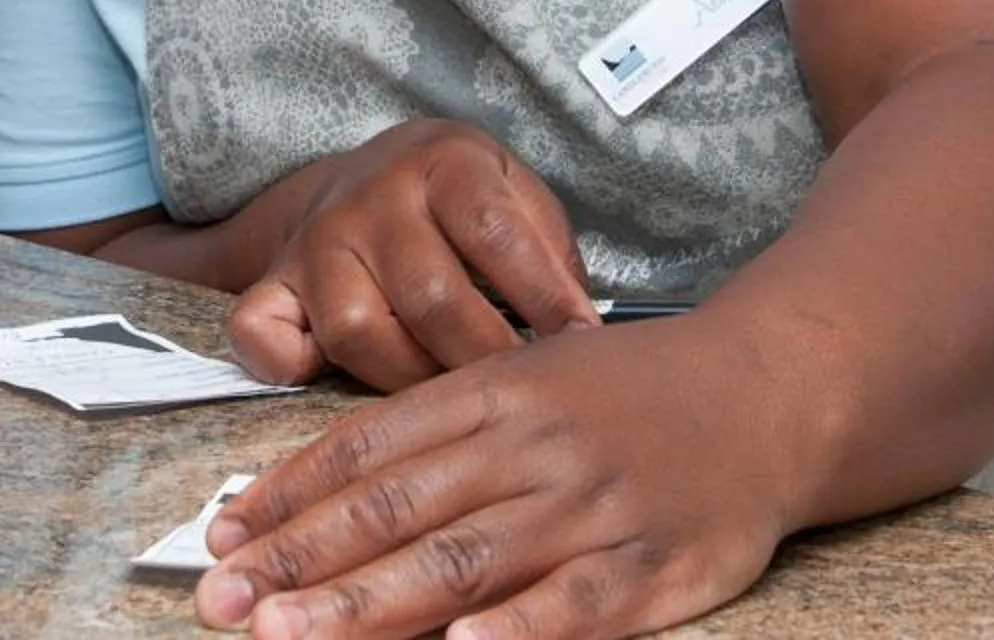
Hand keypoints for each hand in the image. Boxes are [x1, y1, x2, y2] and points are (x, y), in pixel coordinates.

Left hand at [197, 319, 796, 639]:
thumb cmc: (631, 392)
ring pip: (465, 560)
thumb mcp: (530, 379)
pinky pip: (577, 607)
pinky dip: (518, 631)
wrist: (773, 388)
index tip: (220, 535)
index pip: (368, 446)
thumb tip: (325, 489)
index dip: (289, 494)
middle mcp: (533, 447)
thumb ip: (438, 432)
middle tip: (223, 601)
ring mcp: (592, 508)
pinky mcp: (654, 566)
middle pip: (398, 508)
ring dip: (369, 604)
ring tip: (291, 635)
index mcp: (494, 393)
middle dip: (300, 560)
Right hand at [228, 119, 596, 392]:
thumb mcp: (517, 193)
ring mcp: (316, 243)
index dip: (543, 297)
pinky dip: (285, 366)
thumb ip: (550, 253)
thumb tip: (581, 338)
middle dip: (484, 358)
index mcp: (443, 163)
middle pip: (429, 296)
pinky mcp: (273, 283)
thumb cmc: (464, 201)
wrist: (372, 175)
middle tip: (522, 395)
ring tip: (452, 398)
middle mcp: (372, 199)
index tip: (580, 346)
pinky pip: (260, 333)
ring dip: (411, 379)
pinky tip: (328, 380)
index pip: (495, 234)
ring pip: (356, 331)